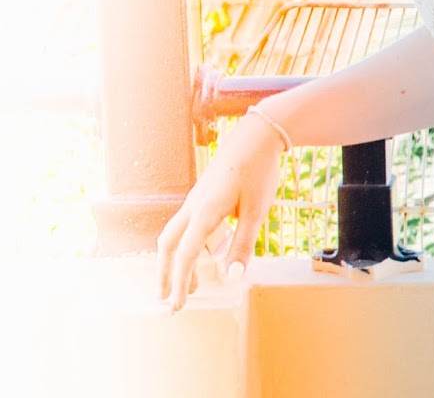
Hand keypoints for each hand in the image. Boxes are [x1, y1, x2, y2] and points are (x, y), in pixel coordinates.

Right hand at [155, 109, 285, 311]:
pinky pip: (183, 226)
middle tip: (168, 300)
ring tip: (183, 284)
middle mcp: (192, 207)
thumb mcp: (257, 210)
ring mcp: (194, 200)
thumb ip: (244, 243)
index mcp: (205, 212)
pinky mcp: (200, 196)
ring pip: (172, 235)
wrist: (256, 136)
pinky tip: (197, 254)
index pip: (186, 255)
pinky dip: (182, 246)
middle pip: (168, 246)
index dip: (180, 283)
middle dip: (165, 274)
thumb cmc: (258, 171)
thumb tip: (232, 276)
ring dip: (173, 261)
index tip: (177, 306)